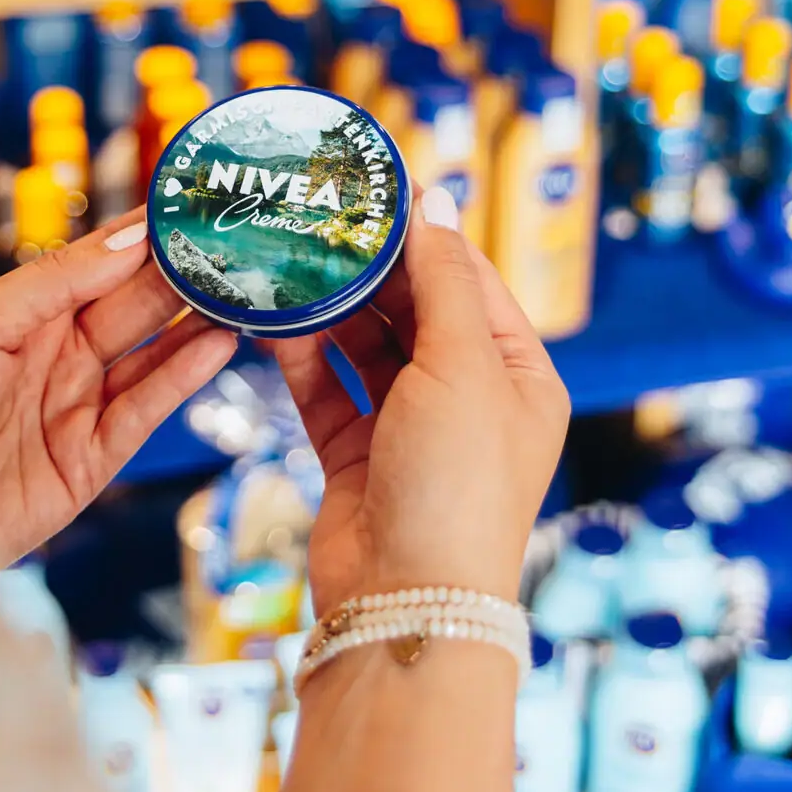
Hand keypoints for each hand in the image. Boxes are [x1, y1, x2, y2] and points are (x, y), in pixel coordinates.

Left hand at [0, 209, 238, 561]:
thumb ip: (56, 281)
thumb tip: (130, 237)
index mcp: (21, 313)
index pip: (97, 263)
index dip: (144, 235)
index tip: (194, 202)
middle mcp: (55, 355)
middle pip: (132, 304)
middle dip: (182, 272)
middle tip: (238, 240)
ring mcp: (75, 407)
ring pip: (150, 354)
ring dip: (195, 321)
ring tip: (245, 288)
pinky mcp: (90, 462)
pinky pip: (146, 411)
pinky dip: (182, 376)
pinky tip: (216, 343)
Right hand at [268, 187, 568, 614]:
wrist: (406, 601)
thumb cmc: (457, 484)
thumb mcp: (462, 365)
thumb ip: (442, 279)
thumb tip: (437, 198)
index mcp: (519, 376)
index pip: (471, 281)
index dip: (426, 234)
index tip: (375, 190)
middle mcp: (469, 400)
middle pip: (415, 311)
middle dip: (370, 268)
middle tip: (318, 216)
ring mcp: (410, 430)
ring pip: (365, 349)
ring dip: (331, 308)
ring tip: (288, 257)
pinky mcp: (356, 458)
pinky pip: (328, 391)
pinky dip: (303, 356)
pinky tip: (272, 318)